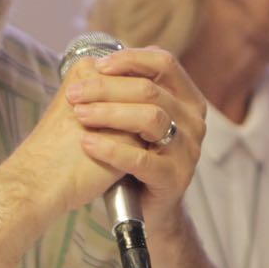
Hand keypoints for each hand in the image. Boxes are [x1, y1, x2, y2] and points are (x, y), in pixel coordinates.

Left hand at [63, 46, 207, 219]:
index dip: (130, 59)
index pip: (164, 62)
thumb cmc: (135, 155)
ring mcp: (188, 150)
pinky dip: (111, 149)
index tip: (98, 66)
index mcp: (187, 98)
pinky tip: (88, 143)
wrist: (144, 208)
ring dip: (109, 113)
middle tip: (75, 94)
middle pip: (150, 90)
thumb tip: (90, 62)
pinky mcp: (175, 177)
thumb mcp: (133, 118)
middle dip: (107, 88)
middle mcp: (194, 120)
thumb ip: (124, 91)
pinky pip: (141, 159)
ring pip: (150, 118)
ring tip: (80, 115)